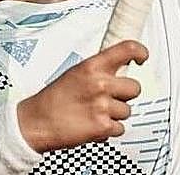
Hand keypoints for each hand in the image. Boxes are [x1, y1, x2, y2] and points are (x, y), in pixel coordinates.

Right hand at [16, 40, 147, 152]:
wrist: (37, 122)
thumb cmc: (54, 99)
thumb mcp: (75, 73)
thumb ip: (98, 70)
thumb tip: (119, 69)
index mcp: (92, 66)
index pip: (127, 49)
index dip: (140, 52)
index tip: (142, 57)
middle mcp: (100, 83)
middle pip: (135, 88)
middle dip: (125, 95)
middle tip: (109, 98)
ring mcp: (103, 105)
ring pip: (127, 110)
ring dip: (115, 114)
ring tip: (95, 113)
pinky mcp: (103, 126)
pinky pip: (120, 128)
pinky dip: (109, 130)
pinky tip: (93, 125)